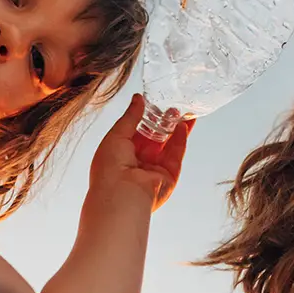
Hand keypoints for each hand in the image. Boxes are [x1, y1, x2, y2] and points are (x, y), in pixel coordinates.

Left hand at [90, 94, 192, 212]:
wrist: (121, 193)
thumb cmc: (110, 166)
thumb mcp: (116, 134)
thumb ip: (130, 116)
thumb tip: (138, 99)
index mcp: (119, 154)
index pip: (134, 133)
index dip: (144, 118)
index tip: (153, 104)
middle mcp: (136, 162)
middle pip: (154, 138)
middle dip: (163, 123)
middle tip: (172, 107)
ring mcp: (153, 170)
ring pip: (168, 146)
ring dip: (175, 129)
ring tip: (183, 112)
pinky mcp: (168, 176)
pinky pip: (176, 155)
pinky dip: (180, 141)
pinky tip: (183, 126)